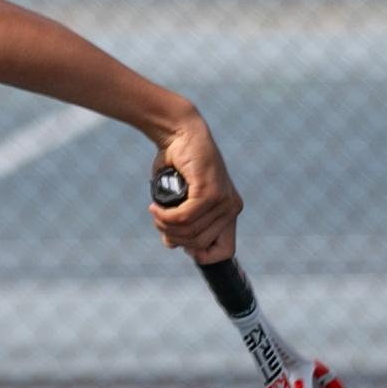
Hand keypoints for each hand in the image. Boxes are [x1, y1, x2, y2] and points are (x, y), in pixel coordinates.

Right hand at [148, 115, 241, 262]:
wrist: (180, 134)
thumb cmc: (177, 166)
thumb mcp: (179, 199)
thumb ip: (181, 222)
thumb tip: (173, 244)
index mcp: (228, 213)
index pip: (224, 252)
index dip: (200, 254)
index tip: (178, 241)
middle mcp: (231, 209)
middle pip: (198, 244)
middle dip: (173, 237)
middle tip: (159, 220)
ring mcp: (222, 201)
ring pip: (189, 231)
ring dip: (165, 225)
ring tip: (155, 212)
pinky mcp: (209, 192)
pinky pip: (184, 217)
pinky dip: (165, 216)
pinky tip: (155, 207)